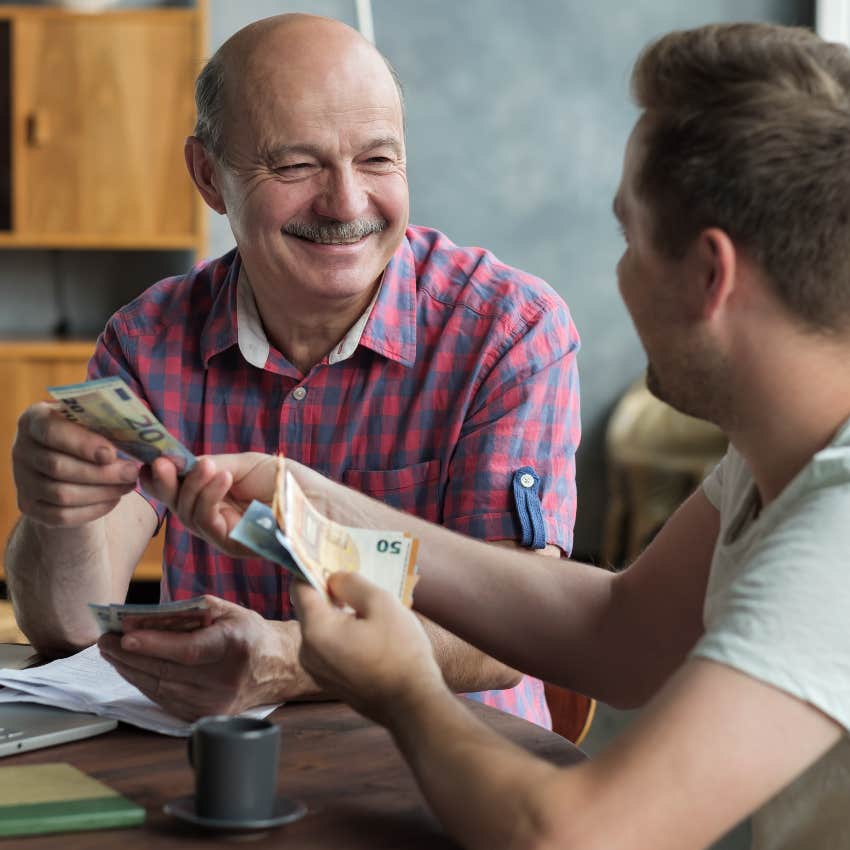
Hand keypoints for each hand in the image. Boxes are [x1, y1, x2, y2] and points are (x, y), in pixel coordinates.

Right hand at [12, 402, 138, 526]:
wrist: (69, 459)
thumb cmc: (87, 433)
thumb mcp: (94, 419)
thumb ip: (111, 420)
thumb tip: (143, 428)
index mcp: (35, 419)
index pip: (52, 431)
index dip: (82, 444)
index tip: (112, 454)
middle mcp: (21, 449)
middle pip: (58, 467)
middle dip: (101, 473)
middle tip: (132, 472)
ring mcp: (22, 480)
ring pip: (62, 495)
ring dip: (102, 492)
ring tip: (128, 485)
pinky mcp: (29, 506)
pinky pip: (61, 516)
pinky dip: (93, 509)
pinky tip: (114, 499)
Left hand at [97, 595, 306, 719]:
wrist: (276, 668)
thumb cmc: (248, 633)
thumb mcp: (227, 611)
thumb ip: (187, 612)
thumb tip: (142, 618)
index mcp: (236, 645)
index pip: (189, 650)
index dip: (154, 644)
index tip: (124, 636)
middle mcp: (226, 679)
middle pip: (167, 670)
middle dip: (130, 654)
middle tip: (105, 640)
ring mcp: (215, 703)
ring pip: (160, 687)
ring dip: (131, 669)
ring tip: (112, 651)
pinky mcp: (204, 716)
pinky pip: (164, 699)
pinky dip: (144, 682)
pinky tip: (131, 668)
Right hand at [142, 453, 277, 556]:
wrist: (318, 500)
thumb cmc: (287, 481)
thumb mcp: (245, 464)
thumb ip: (212, 464)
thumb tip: (178, 461)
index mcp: (213, 495)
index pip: (178, 489)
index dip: (160, 477)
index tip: (152, 459)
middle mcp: (213, 516)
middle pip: (176, 504)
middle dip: (165, 483)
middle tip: (161, 463)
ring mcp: (222, 533)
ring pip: (189, 514)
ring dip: (194, 486)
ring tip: (209, 467)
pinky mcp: (234, 545)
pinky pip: (209, 523)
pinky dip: (211, 498)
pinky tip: (223, 478)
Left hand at [293, 572, 446, 726]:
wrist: (413, 706)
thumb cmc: (401, 652)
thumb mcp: (382, 603)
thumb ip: (352, 584)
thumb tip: (334, 579)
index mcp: (316, 631)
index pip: (300, 587)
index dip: (312, 567)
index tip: (328, 555)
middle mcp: (308, 652)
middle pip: (312, 608)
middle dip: (332, 591)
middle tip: (358, 577)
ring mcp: (318, 671)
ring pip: (324, 628)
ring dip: (342, 613)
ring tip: (372, 604)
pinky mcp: (331, 682)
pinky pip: (332, 647)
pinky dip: (346, 633)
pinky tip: (373, 630)